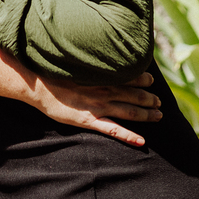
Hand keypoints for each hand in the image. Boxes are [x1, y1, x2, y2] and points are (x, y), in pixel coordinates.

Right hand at [29, 72, 161, 146]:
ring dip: (146, 115)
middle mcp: (104, 90)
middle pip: (134, 96)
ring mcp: (98, 107)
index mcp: (101, 76)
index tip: (151, 80)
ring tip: (159, 116)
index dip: (143, 79)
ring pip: (129, 112)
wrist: (39, 85)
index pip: (129, 77)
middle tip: (160, 102)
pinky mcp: (89, 121)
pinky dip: (129, 136)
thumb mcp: (75, 62)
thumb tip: (99, 56)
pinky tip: (142, 141)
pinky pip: (114, 130)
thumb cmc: (55, 73)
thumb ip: (90, 63)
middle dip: (149, 99)